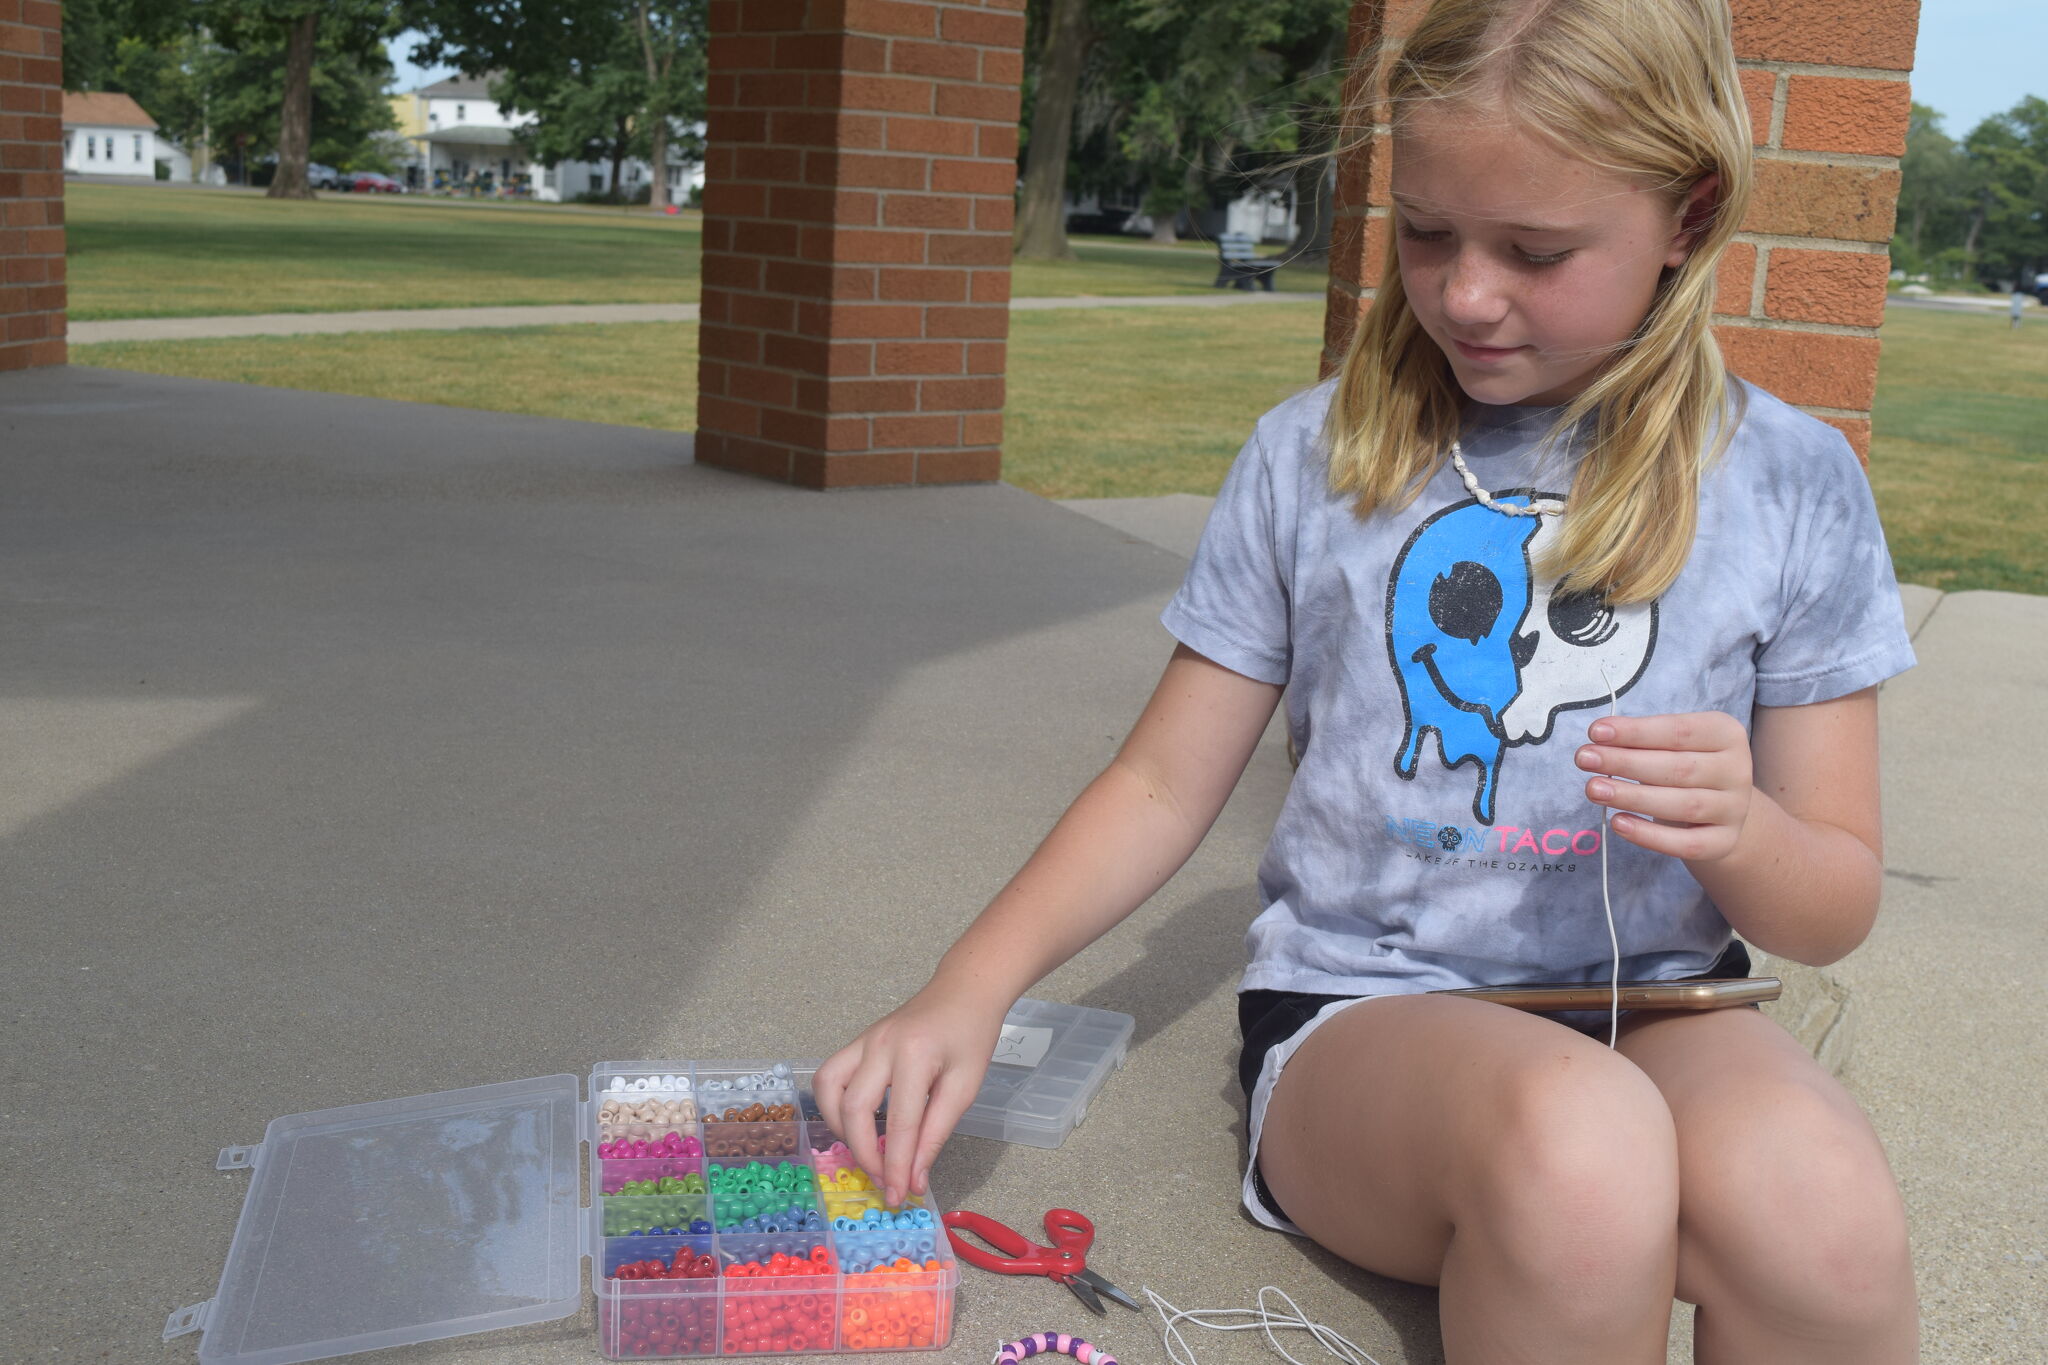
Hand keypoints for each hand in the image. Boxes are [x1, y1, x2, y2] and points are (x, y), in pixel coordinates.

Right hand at [812, 987, 1005, 1207]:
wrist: (964, 991)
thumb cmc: (971, 1036)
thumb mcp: (965, 1087)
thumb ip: (936, 1134)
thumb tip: (914, 1179)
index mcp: (915, 1055)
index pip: (900, 1123)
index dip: (897, 1166)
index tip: (900, 1196)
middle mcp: (880, 1045)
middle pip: (854, 1110)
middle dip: (865, 1154)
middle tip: (885, 1182)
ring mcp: (863, 1040)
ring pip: (828, 1090)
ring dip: (840, 1129)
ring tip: (866, 1150)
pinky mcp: (857, 1042)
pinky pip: (829, 1076)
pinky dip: (833, 1105)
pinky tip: (854, 1122)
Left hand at [1576, 710, 1754, 863]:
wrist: (1720, 808)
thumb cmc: (1685, 765)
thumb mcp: (1671, 744)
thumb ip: (1641, 741)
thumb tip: (1598, 741)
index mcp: (1726, 734)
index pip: (1679, 731)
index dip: (1636, 732)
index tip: (1595, 731)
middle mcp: (1736, 770)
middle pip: (1678, 768)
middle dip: (1625, 763)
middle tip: (1584, 758)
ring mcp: (1734, 809)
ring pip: (1681, 805)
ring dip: (1632, 797)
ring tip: (1592, 789)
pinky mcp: (1723, 841)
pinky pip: (1686, 844)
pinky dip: (1649, 835)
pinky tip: (1618, 823)